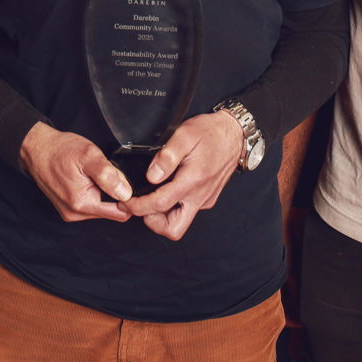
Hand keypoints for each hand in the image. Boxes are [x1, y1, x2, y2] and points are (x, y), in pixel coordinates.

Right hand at [18, 123, 130, 222]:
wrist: (36, 148)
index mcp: (82, 204)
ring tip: (92, 174)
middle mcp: (75, 214)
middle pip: (112, 210)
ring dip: (103, 192)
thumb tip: (127, 193)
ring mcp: (70, 212)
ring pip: (101, 207)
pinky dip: (93, 192)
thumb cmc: (59, 150)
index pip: (120, 213)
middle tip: (104, 172)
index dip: (128, 198)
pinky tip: (85, 178)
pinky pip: (90, 204)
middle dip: (114, 193)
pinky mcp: (67, 208)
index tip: (123, 181)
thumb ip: (109, 176)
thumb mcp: (89, 156)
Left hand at [122, 111, 241, 240]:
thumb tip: (151, 176)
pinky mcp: (207, 199)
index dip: (138, 207)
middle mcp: (200, 196)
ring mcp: (204, 200)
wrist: (235, 134)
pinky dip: (172, 207)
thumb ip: (167, 156)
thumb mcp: (185, 135)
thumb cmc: (211, 132)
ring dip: (162, 216)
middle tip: (140, 204)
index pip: (160, 205)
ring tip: (150, 196)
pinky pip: (187, 212)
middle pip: (173, 229)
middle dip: (152, 222)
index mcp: (192, 181)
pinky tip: (166, 189)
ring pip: (180, 223)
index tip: (126, 201)